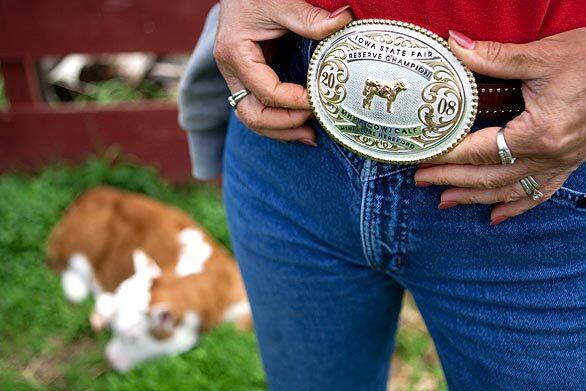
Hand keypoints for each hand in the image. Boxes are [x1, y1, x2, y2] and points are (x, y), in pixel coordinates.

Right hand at [214, 0, 351, 144]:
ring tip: (310, 135)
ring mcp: (237, 76)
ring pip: (252, 116)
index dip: (293, 102)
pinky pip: (258, 107)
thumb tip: (343, 21)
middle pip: (251, 114)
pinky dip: (278, 120)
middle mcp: (231, 70)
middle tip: (313, 130)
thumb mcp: (281, 0)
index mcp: (235, 54)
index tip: (319, 100)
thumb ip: (308, 17)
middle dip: (283, 126)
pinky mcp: (247, 77)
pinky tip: (300, 125)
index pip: (265, 91)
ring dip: (280, 130)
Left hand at [414, 28, 585, 224]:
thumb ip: (493, 58)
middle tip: (421, 180)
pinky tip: (496, 216)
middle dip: (451, 181)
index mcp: (537, 133)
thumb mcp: (540, 57)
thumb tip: (454, 46)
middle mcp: (548, 155)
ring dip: (475, 198)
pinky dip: (516, 206)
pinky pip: (540, 192)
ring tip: (445, 202)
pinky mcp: (569, 162)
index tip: (421, 161)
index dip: (446, 158)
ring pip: (510, 190)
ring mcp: (561, 163)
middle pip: (488, 176)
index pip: (478, 151)